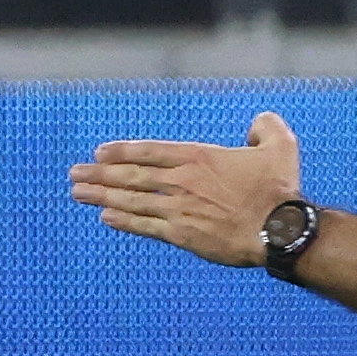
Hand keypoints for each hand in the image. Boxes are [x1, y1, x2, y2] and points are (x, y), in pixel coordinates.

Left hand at [67, 107, 303, 265]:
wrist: (281, 231)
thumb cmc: (280, 190)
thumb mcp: (280, 148)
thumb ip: (266, 128)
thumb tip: (259, 121)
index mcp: (197, 158)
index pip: (148, 151)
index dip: (121, 151)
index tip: (100, 153)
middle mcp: (180, 181)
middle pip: (129, 175)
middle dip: (98, 174)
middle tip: (75, 174)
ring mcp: (178, 208)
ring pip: (130, 200)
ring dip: (101, 196)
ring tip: (78, 193)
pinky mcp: (182, 234)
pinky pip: (144, 226)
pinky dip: (123, 221)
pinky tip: (106, 218)